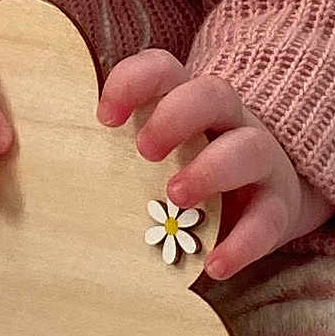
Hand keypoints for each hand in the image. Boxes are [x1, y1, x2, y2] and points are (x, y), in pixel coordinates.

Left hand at [97, 51, 329, 279]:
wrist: (266, 200)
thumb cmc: (192, 171)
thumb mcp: (161, 153)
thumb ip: (120, 155)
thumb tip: (56, 181)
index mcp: (190, 101)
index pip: (165, 69)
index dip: (134, 82)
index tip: (105, 117)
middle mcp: (229, 121)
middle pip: (214, 93)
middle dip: (176, 116)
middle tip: (144, 150)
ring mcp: (261, 161)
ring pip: (249, 148)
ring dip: (210, 170)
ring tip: (175, 197)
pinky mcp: (278, 206)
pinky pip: (267, 219)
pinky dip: (241, 243)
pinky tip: (214, 265)